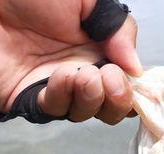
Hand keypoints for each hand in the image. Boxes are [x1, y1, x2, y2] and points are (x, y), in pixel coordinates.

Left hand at [0, 0, 141, 123]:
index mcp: (96, 50)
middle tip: (111, 79)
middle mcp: (78, 72)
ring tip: (85, 75)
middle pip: (108, 107)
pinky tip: (63, 76)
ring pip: (83, 113)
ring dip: (90, 99)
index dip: (132, 89)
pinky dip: (63, 97)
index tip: (135, 80)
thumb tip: (136, 68)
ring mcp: (53, 88)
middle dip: (116, 100)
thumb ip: (119, 30)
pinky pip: (52, 110)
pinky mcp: (27, 98)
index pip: (123, 83)